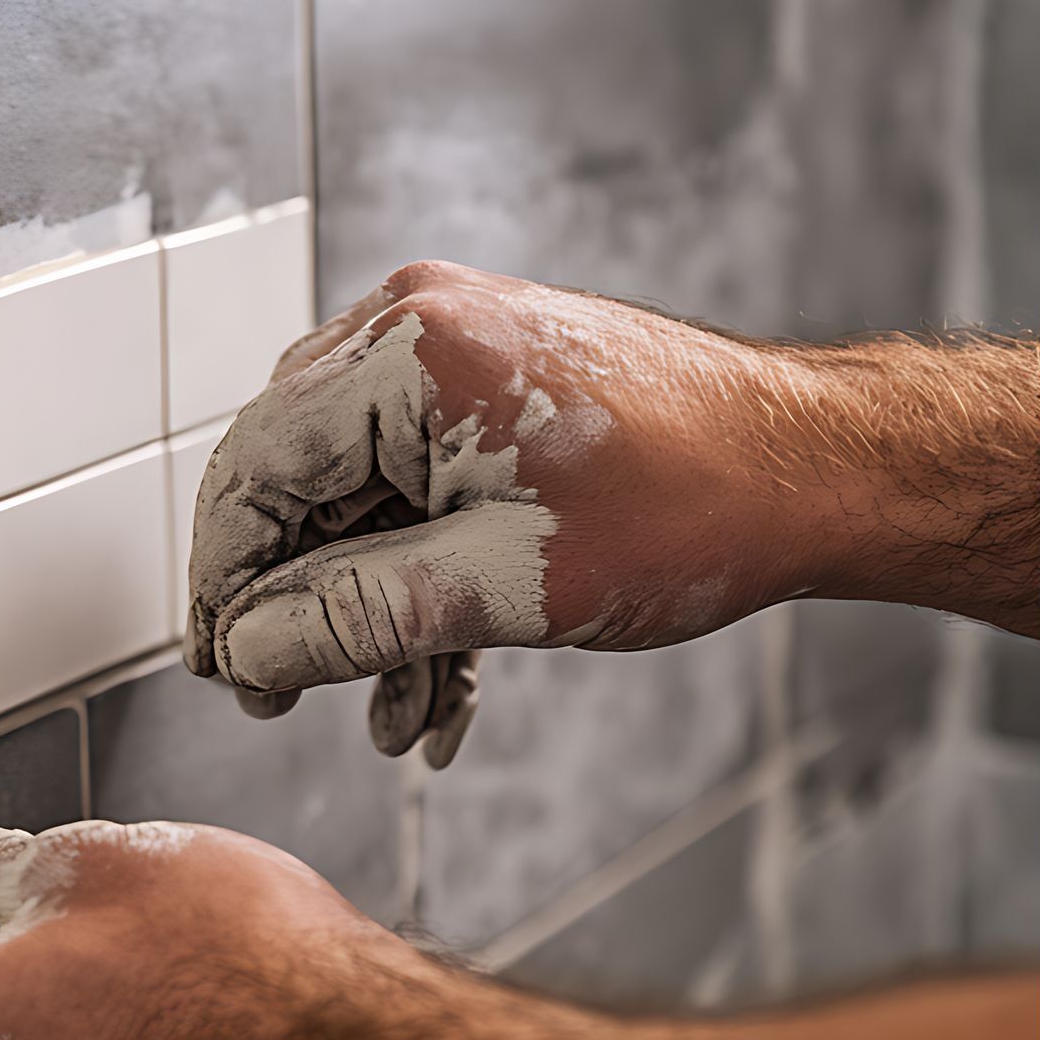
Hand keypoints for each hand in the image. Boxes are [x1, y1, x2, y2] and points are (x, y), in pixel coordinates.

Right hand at [184, 261, 801, 749]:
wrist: (814, 470)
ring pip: (355, 496)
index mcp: (404, 352)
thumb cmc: (690, 507)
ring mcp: (453, 349)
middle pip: (294, 480)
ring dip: (367, 609)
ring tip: (397, 713)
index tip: (224, 672)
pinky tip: (440, 678)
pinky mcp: (491, 385)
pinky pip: (412, 485)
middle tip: (289, 700)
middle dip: (299, 606)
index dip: (225, 585)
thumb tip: (248, 652)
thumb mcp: (498, 588)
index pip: (252, 472)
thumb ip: (350, 618)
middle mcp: (413, 327)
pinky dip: (418, 577)